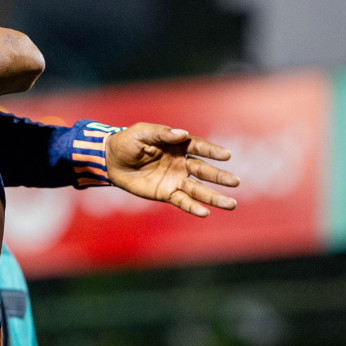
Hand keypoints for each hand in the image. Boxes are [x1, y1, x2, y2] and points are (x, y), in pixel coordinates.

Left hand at [104, 124, 238, 217]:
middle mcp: (181, 163)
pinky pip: (182, 201)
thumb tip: (182, 134)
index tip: (226, 156)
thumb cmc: (127, 142)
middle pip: (204, 170)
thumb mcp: (141, 132)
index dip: (212, 151)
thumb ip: (161, 133)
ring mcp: (175, 179)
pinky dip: (193, 207)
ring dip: (214, 197)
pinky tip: (205, 213)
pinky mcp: (166, 193)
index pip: (199, 147)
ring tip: (231, 205)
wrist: (110, 161)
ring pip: (198, 189)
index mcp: (178, 145)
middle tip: (236, 182)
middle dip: (219, 176)